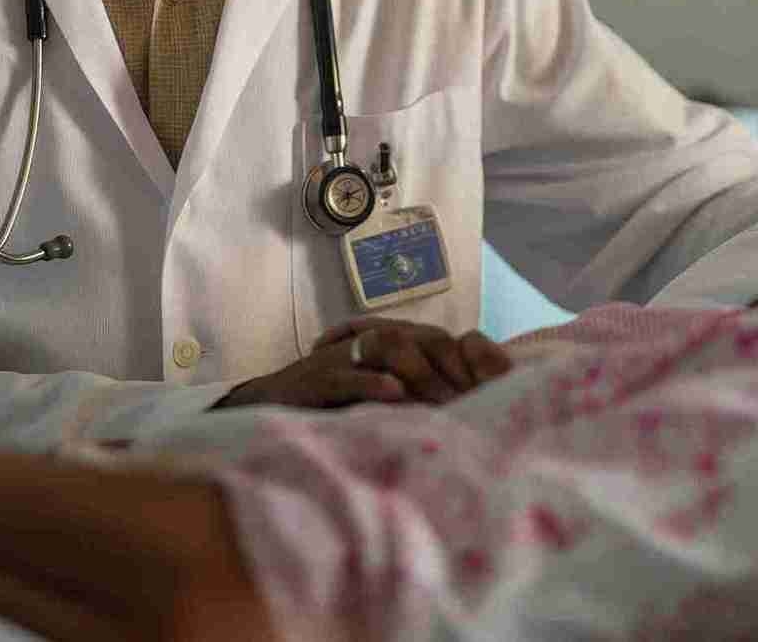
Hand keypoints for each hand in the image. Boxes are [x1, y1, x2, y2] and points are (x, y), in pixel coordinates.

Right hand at [214, 318, 510, 410]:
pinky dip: (373, 382)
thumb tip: (460, 419)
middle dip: (450, 365)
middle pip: (422, 337)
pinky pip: (348, 374)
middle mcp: (368, 344)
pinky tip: (395, 395)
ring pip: (389, 346)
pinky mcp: (317, 379)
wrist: (267, 406)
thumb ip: (413, 400)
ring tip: (442, 403)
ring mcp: (342, 357)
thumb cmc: (329, 407)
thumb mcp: (378, 400)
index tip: (490, 392)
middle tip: (474, 400)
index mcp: (387, 346)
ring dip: (419, 373)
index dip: (465, 361)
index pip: (438, 340)